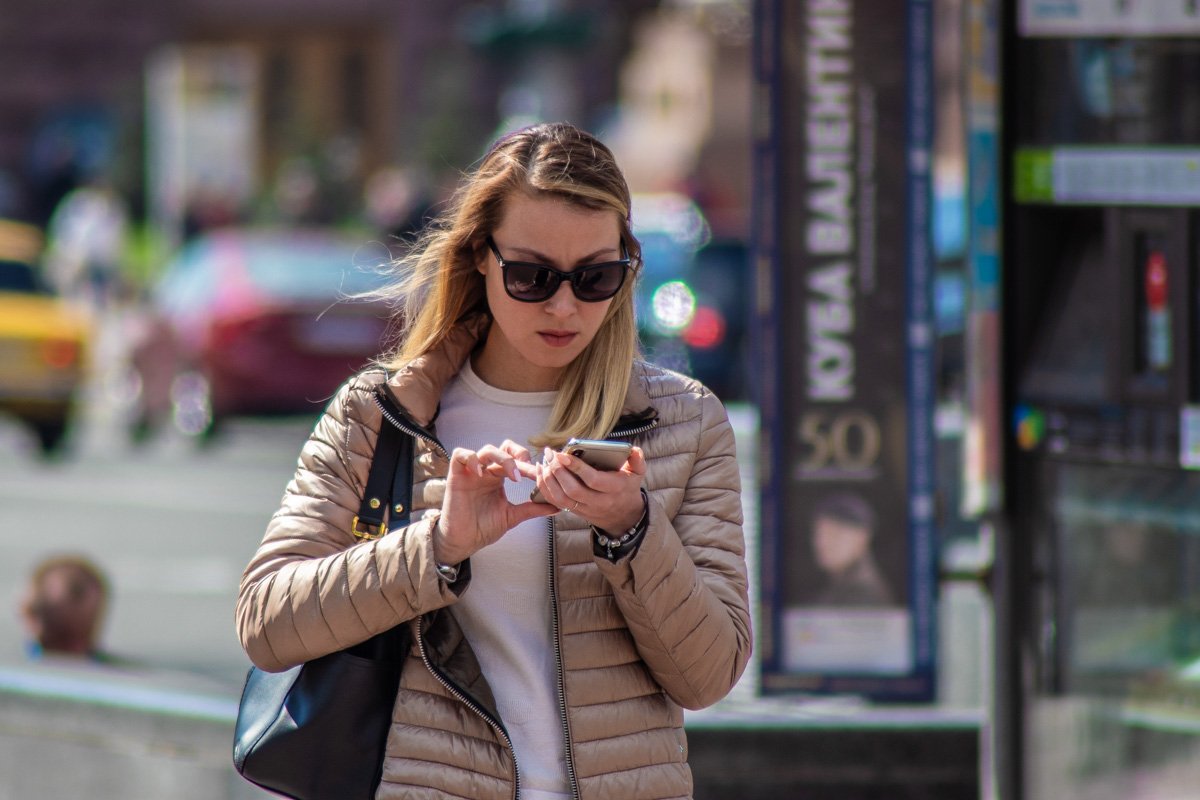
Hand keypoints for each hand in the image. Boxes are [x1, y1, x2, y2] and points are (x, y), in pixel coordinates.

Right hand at [436, 441, 554, 564]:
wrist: (463, 542)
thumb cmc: (483, 528)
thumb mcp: (513, 516)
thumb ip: (533, 509)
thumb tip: (557, 507)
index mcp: (499, 477)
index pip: (516, 458)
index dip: (528, 462)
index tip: (540, 474)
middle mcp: (486, 471)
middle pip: (503, 448)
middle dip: (518, 456)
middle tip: (528, 471)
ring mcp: (471, 472)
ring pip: (486, 450)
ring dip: (503, 458)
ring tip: (513, 476)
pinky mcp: (456, 475)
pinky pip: (461, 455)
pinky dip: (471, 459)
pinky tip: (481, 473)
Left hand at [533, 445, 645, 532]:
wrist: (623, 515)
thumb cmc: (627, 487)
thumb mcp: (638, 472)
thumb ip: (637, 460)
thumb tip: (633, 450)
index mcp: (615, 489)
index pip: (593, 480)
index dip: (577, 468)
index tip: (563, 454)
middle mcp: (599, 501)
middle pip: (573, 490)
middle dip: (558, 472)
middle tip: (550, 454)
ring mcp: (586, 509)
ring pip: (561, 498)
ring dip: (548, 480)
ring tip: (544, 461)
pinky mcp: (575, 511)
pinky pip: (555, 502)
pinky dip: (544, 488)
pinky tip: (540, 472)